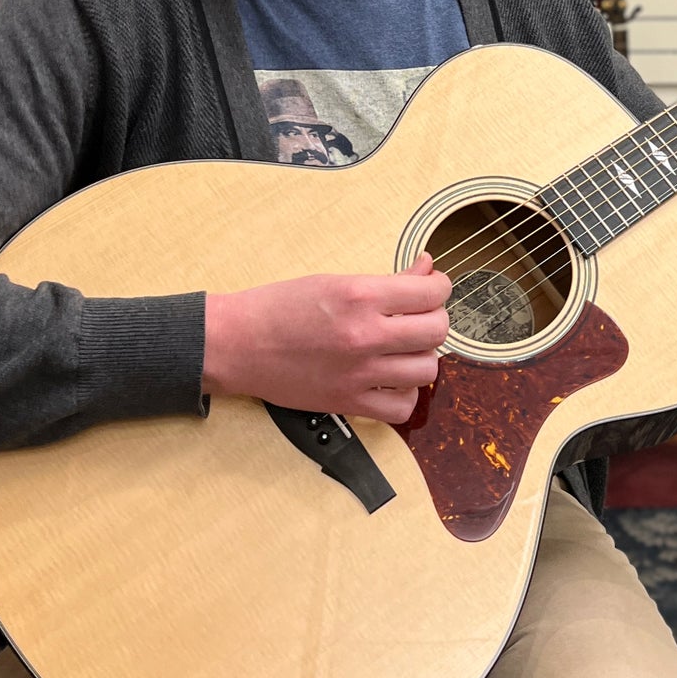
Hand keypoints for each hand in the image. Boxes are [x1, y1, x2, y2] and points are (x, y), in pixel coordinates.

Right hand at [202, 254, 451, 424]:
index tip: (431, 288)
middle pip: (436, 331)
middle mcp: (365, 335)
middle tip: (417, 317)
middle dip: (434, 320)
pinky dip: (404, 394)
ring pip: (428, 370)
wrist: (237, 344)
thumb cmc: (280, 306)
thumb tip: (427, 269)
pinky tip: (392, 379)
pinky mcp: (348, 402)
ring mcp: (359, 373)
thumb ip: (387, 280)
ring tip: (403, 349)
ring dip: (421, 357)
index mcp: (360, 296)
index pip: (431, 293)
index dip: (439, 287)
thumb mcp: (334, 280)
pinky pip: (402, 407)